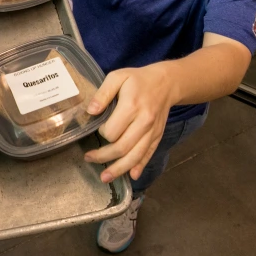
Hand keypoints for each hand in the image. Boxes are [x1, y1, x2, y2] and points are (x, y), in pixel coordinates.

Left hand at [83, 63, 177, 182]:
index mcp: (132, 106)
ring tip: (104, 178)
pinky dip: (139, 167)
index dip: (101, 134)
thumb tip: (90, 112)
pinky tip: (131, 176)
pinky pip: (148, 154)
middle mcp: (144, 122)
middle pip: (123, 147)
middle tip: (89, 158)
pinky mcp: (158, 137)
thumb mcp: (118, 77)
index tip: (95, 131)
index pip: (112, 130)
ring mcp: (152, 132)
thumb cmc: (138, 79)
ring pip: (135, 156)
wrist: (167, 83)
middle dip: (103, 157)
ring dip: (119, 169)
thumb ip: (103, 93)